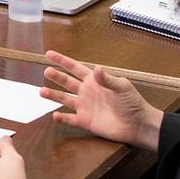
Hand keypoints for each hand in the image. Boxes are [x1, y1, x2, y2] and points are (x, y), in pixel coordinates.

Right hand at [41, 50, 160, 148]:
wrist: (138, 124)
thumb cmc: (133, 103)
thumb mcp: (122, 87)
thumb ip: (108, 79)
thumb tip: (96, 68)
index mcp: (94, 81)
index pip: (75, 68)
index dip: (62, 61)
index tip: (49, 54)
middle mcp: (87, 92)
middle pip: (67, 82)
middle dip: (56, 76)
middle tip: (46, 71)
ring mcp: (84, 107)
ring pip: (64, 99)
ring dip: (53, 95)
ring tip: (42, 91)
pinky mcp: (85, 121)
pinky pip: (70, 119)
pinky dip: (62, 118)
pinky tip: (55, 115)